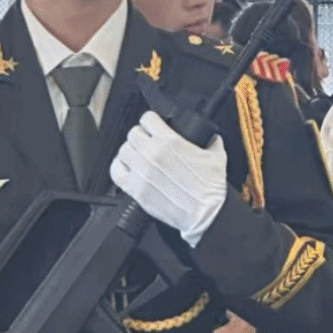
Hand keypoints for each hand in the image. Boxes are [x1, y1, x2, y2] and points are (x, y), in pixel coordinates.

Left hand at [110, 111, 226, 247]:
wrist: (204, 214)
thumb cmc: (210, 189)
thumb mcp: (217, 157)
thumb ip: (212, 141)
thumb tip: (211, 137)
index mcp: (169, 141)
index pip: (147, 119)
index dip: (151, 122)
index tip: (153, 127)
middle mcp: (151, 153)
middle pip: (133, 133)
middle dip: (141, 137)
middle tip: (147, 144)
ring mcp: (141, 171)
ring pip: (123, 150)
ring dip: (130, 152)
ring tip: (138, 157)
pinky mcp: (135, 189)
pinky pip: (116, 172)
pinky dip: (119, 168)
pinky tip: (126, 169)